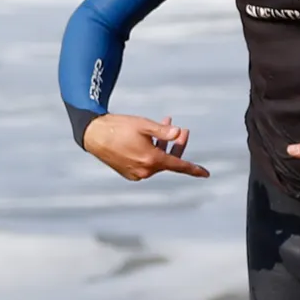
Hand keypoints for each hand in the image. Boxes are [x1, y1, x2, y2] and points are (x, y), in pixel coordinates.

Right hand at [83, 114, 207, 181]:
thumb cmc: (119, 127)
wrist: (94, 135)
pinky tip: (150, 138)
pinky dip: (151, 152)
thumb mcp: (144, 125)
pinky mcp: (129, 173)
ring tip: (164, 125)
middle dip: (176, 145)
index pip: (178, 166)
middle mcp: (145, 171)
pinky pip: (146, 164)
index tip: (206, 174)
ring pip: (157, 160)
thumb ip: (164, 131)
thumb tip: (179, 133)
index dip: (193, 169)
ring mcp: (136, 173)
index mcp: (151, 160)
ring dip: (163, 145)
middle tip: (182, 129)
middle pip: (168, 160)